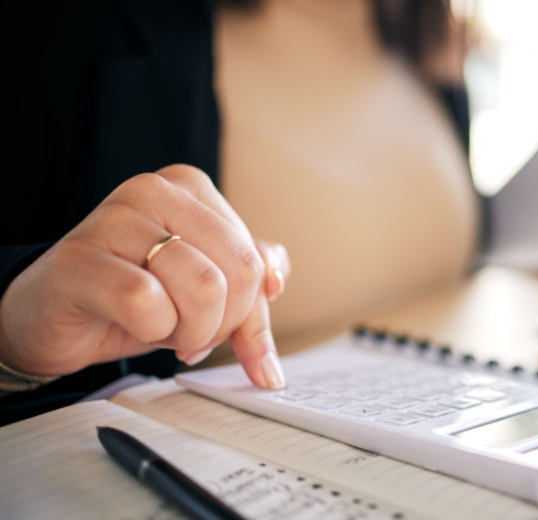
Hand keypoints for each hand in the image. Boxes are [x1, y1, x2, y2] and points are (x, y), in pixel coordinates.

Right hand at [0, 164, 289, 388]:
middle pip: (238, 273)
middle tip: (189, 335)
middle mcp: (153, 190)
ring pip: (203, 287)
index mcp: (189, 187)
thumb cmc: (130, 298)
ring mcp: (113, 218)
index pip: (255, 260)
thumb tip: (279, 286)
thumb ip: (250, 285)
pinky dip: (152, 330)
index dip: (246, 311)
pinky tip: (134, 325)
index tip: (218, 326)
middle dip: (222, 323)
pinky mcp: (78, 258)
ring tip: (161, 328)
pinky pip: (147, 303)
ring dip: (189, 330)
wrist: (50, 318)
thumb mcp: (204, 290)